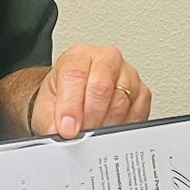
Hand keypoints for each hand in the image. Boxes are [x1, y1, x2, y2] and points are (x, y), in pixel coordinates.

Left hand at [33, 44, 149, 137]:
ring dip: (105, 124)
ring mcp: (128, 74)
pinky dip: (123, 127)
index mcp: (78, 56)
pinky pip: (137, 113)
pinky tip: (109, 127)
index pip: (75, 75)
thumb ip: (50, 120)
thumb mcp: (46, 106)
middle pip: (102, 87)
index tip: (67, 129)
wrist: (75, 99)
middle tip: (81, 134)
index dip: (71, 106)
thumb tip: (59, 133)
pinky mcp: (142, 92)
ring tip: (93, 131)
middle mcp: (105, 59)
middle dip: (90, 117)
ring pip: (121, 103)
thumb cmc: (62, 97)